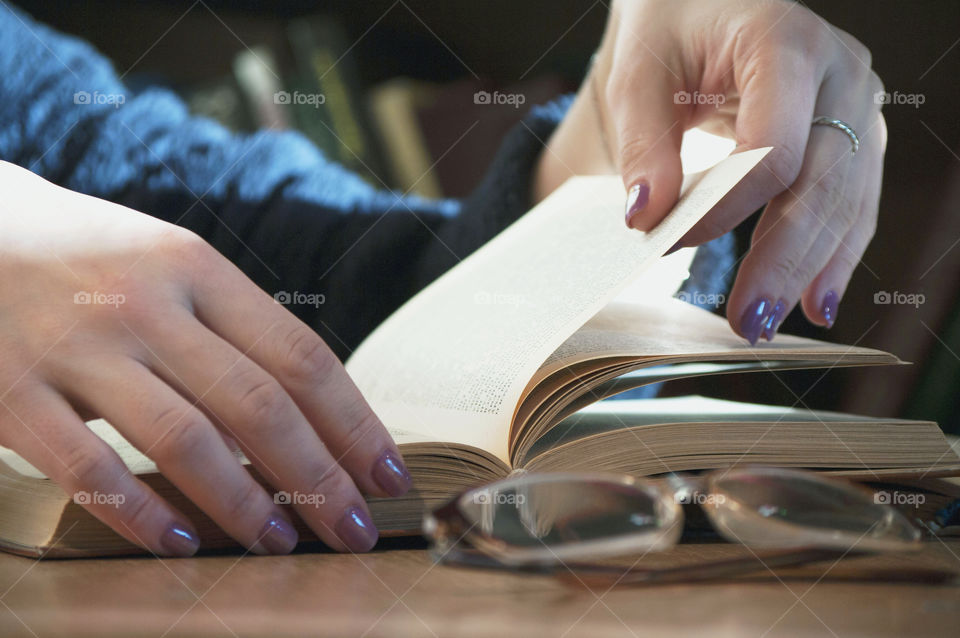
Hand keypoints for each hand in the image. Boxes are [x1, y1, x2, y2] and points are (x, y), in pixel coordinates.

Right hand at [0, 161, 410, 555]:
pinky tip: (180, 542)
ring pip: (183, 439)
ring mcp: (76, 347)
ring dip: (245, 504)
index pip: (300, 356)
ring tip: (283, 544)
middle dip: (321, 478)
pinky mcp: (10, 391)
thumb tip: (316, 416)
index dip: (353, 423)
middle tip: (356, 529)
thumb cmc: (93, 260)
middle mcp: (145, 304)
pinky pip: (86, 466)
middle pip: (258, 404)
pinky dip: (138, 511)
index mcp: (196, 269)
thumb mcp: (171, 266)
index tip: (387, 474)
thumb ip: (235, 330)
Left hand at [535, 0, 885, 342]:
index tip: (670, 243)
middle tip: (745, 321)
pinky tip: (814, 300)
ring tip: (768, 322)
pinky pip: (853, 201)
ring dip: (808, 269)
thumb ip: (645, 143)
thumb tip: (646, 217)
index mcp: (786, 43)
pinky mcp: (854, 133)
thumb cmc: (673, 24)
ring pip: (846, 201)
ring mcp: (857, 103)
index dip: (726, 207)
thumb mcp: (639, 72)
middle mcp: (840, 72)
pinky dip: (832, 254)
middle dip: (782, 259)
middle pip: (822, 183)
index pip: (773, 147)